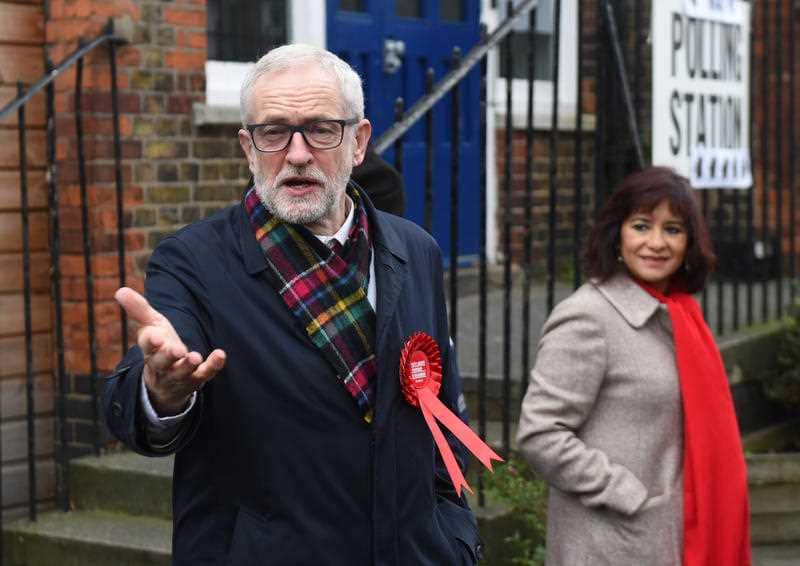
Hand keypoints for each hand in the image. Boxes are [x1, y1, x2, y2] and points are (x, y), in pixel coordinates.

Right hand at [114, 287, 225, 415]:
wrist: (167, 382)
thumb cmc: (159, 346)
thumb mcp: (150, 326)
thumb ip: (139, 310)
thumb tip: (120, 291)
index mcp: (149, 350)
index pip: (146, 345)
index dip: (150, 341)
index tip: (156, 336)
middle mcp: (161, 365)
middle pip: (161, 362)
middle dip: (168, 356)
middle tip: (177, 350)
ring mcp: (178, 375)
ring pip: (181, 373)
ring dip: (187, 365)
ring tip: (195, 357)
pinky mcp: (195, 380)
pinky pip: (204, 375)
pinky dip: (212, 366)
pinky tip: (220, 355)